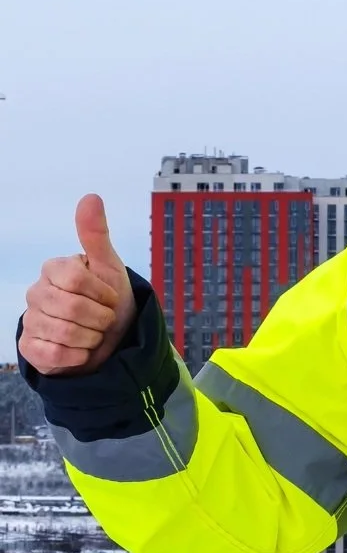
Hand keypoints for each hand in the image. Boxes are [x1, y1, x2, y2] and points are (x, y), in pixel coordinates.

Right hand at [19, 195, 136, 375]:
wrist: (110, 339)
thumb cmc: (108, 301)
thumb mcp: (109, 267)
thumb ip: (96, 235)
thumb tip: (90, 197)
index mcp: (54, 269)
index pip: (76, 279)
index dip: (102, 293)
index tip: (110, 298)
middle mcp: (37, 292)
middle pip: (72, 308)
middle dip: (100, 319)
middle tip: (104, 320)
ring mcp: (30, 320)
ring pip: (65, 333)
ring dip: (91, 338)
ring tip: (93, 334)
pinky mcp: (30, 348)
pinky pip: (54, 354)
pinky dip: (77, 355)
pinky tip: (81, 350)